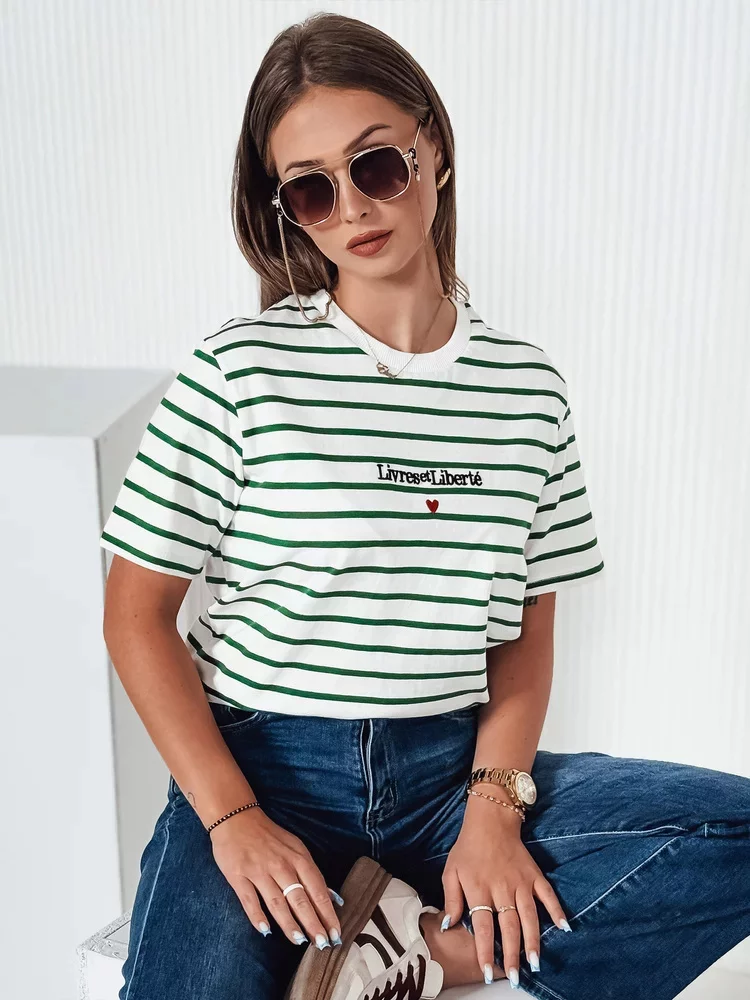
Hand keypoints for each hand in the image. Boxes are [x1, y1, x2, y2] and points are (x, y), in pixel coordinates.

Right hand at [209, 807, 342, 949]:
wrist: (237, 818)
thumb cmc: (270, 837)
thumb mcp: (296, 848)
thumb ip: (312, 873)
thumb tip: (333, 898)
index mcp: (299, 858)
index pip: (318, 890)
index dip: (327, 913)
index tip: (335, 933)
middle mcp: (281, 866)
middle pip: (300, 899)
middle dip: (313, 923)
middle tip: (322, 944)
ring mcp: (259, 871)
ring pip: (277, 902)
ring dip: (289, 924)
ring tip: (299, 941)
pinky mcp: (238, 876)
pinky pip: (249, 900)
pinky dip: (257, 915)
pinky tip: (265, 930)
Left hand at [441, 797, 570, 984]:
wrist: (490, 821)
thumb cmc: (468, 849)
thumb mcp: (451, 871)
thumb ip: (451, 900)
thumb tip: (448, 926)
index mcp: (479, 888)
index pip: (483, 925)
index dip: (485, 950)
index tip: (487, 971)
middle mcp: (501, 888)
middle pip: (508, 926)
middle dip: (511, 954)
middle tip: (514, 977)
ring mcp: (521, 882)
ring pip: (529, 915)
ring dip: (533, 940)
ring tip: (535, 963)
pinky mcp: (535, 875)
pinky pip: (548, 894)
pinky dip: (557, 910)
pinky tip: (564, 928)